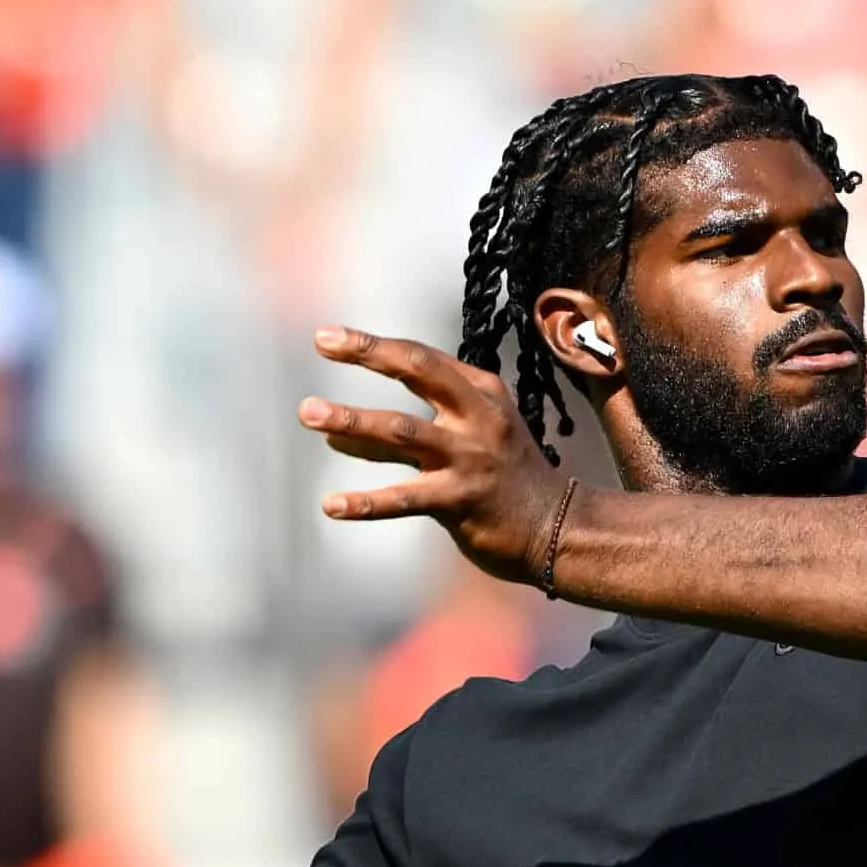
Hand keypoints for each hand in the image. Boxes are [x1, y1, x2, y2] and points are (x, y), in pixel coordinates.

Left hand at [298, 325, 574, 582]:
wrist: (556, 530)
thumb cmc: (506, 481)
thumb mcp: (474, 436)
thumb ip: (412, 429)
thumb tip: (339, 432)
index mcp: (482, 393)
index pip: (421, 358)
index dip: (374, 345)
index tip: (328, 336)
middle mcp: (477, 417)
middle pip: (417, 371)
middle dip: (369, 353)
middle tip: (323, 342)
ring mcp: (470, 457)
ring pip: (401, 430)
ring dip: (352, 420)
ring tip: (310, 415)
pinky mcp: (460, 501)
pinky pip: (403, 499)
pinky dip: (365, 502)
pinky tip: (331, 505)